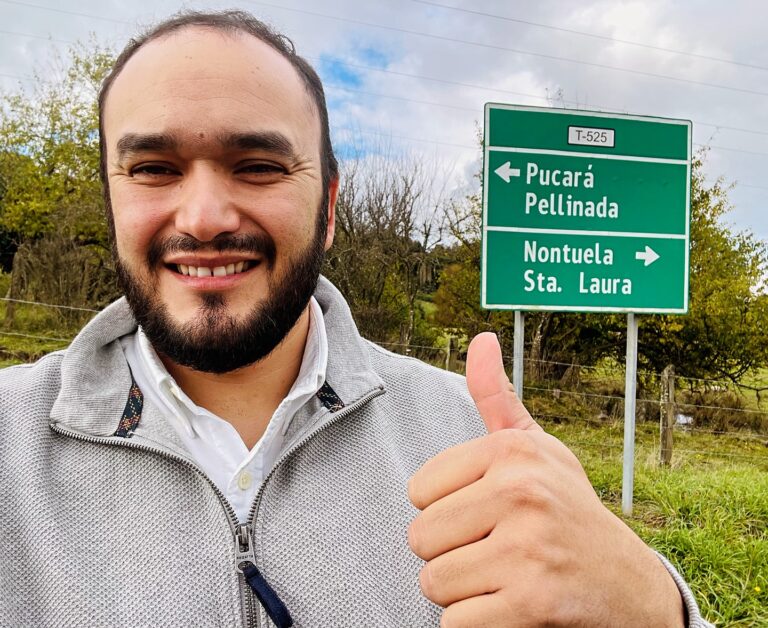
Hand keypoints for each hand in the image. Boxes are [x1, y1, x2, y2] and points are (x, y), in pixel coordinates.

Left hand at [407, 333, 684, 626]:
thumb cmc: (567, 510)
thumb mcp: (537, 449)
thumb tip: (481, 338)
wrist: (628, 585)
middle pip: (420, 537)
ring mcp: (528, 548)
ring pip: (433, 582)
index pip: (417, 490)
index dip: (444, 510)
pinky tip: (511, 607)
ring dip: (461, 591)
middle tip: (494, 551)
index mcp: (513, 451)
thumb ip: (497, 399)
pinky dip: (474, 624)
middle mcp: (522, 491)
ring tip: (503, 576)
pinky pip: (454, 623)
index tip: (484, 513)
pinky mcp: (533, 602)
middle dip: (449, 553)